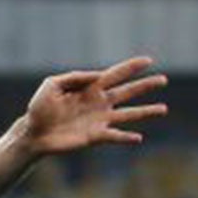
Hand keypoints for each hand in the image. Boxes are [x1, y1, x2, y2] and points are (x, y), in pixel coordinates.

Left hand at [21, 56, 167, 155]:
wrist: (33, 133)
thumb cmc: (40, 108)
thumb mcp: (53, 84)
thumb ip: (75, 77)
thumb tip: (98, 75)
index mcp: (90, 88)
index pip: (115, 75)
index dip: (131, 67)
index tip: (149, 60)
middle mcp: (99, 103)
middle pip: (127, 92)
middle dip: (145, 86)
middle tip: (163, 79)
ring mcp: (99, 120)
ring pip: (128, 115)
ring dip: (146, 112)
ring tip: (164, 109)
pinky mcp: (94, 137)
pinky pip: (114, 136)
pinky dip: (125, 137)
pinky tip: (138, 137)